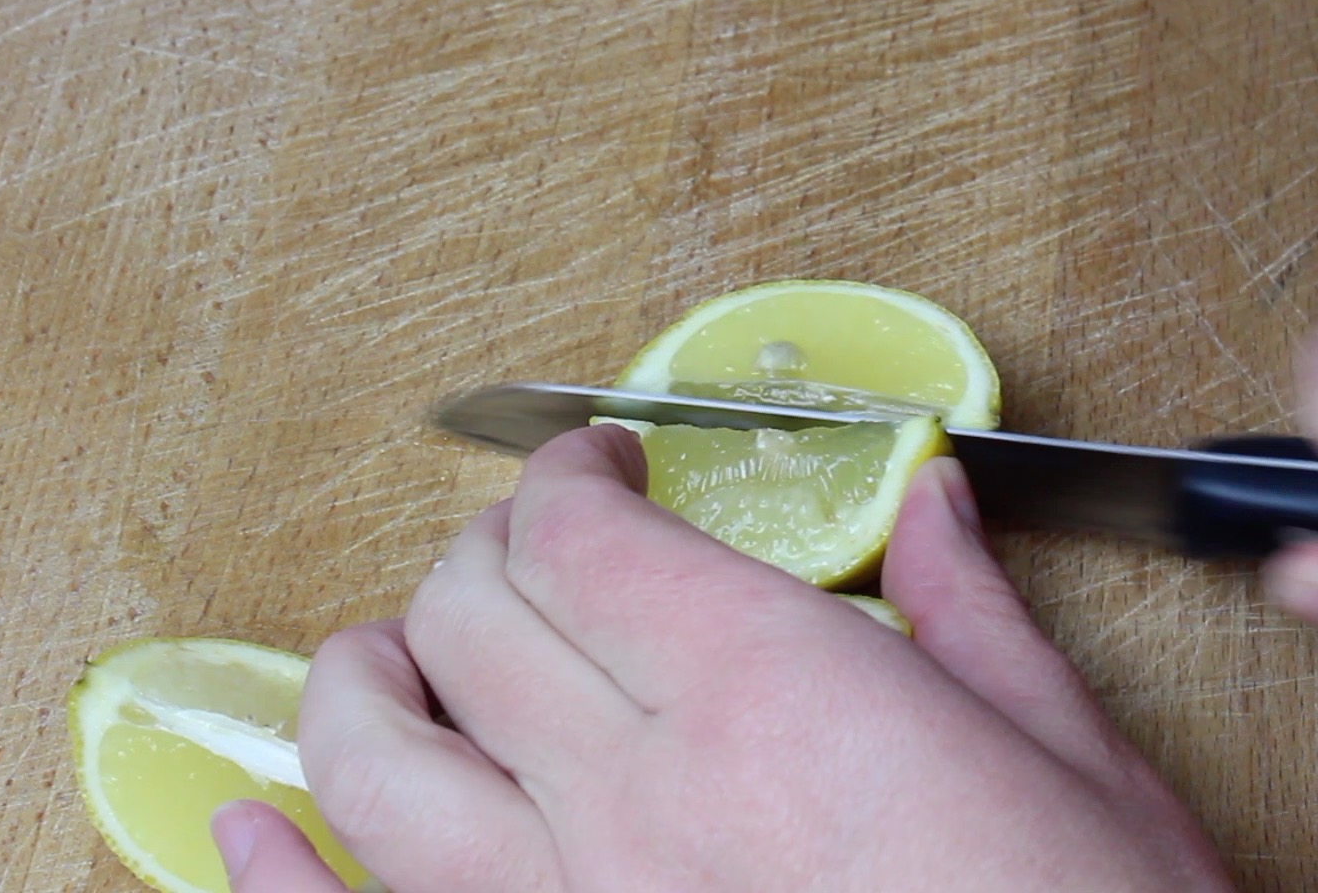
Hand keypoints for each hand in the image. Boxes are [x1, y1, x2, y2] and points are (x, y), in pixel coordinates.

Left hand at [214, 425, 1232, 891]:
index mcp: (771, 702)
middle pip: (472, 616)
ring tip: (381, 655)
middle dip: (485, 555)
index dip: (568, 475)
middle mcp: (638, 803)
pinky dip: (277, 885)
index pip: (582, 534)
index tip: (594, 466)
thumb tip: (933, 505)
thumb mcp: (1075, 771)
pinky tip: (242, 836)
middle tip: (524, 550)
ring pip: (377, 767)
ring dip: (359, 681)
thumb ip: (971, 618)